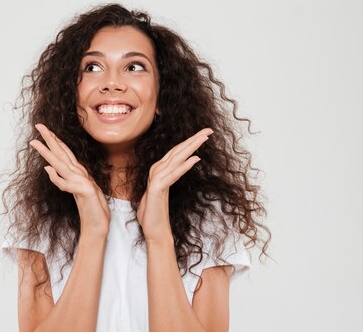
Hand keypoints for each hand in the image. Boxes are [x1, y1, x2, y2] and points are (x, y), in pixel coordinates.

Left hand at [29, 123, 109, 236]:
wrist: (98, 225)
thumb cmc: (89, 207)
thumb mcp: (74, 191)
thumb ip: (63, 179)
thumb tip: (48, 169)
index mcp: (77, 172)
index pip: (64, 152)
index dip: (54, 140)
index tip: (43, 129)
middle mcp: (79, 174)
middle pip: (62, 153)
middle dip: (50, 138)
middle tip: (39, 125)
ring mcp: (82, 182)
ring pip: (62, 164)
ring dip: (49, 152)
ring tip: (37, 142)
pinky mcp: (85, 192)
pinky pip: (67, 184)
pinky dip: (58, 177)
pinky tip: (49, 170)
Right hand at [137, 127, 213, 241]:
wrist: (154, 232)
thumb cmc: (157, 214)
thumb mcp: (162, 192)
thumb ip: (169, 178)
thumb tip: (182, 165)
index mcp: (160, 172)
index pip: (176, 152)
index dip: (190, 142)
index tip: (204, 134)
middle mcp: (157, 173)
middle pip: (177, 151)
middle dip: (193, 139)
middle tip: (208, 130)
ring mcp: (156, 180)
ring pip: (175, 159)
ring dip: (190, 148)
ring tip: (203, 138)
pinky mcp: (157, 189)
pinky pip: (172, 175)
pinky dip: (183, 166)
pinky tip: (194, 159)